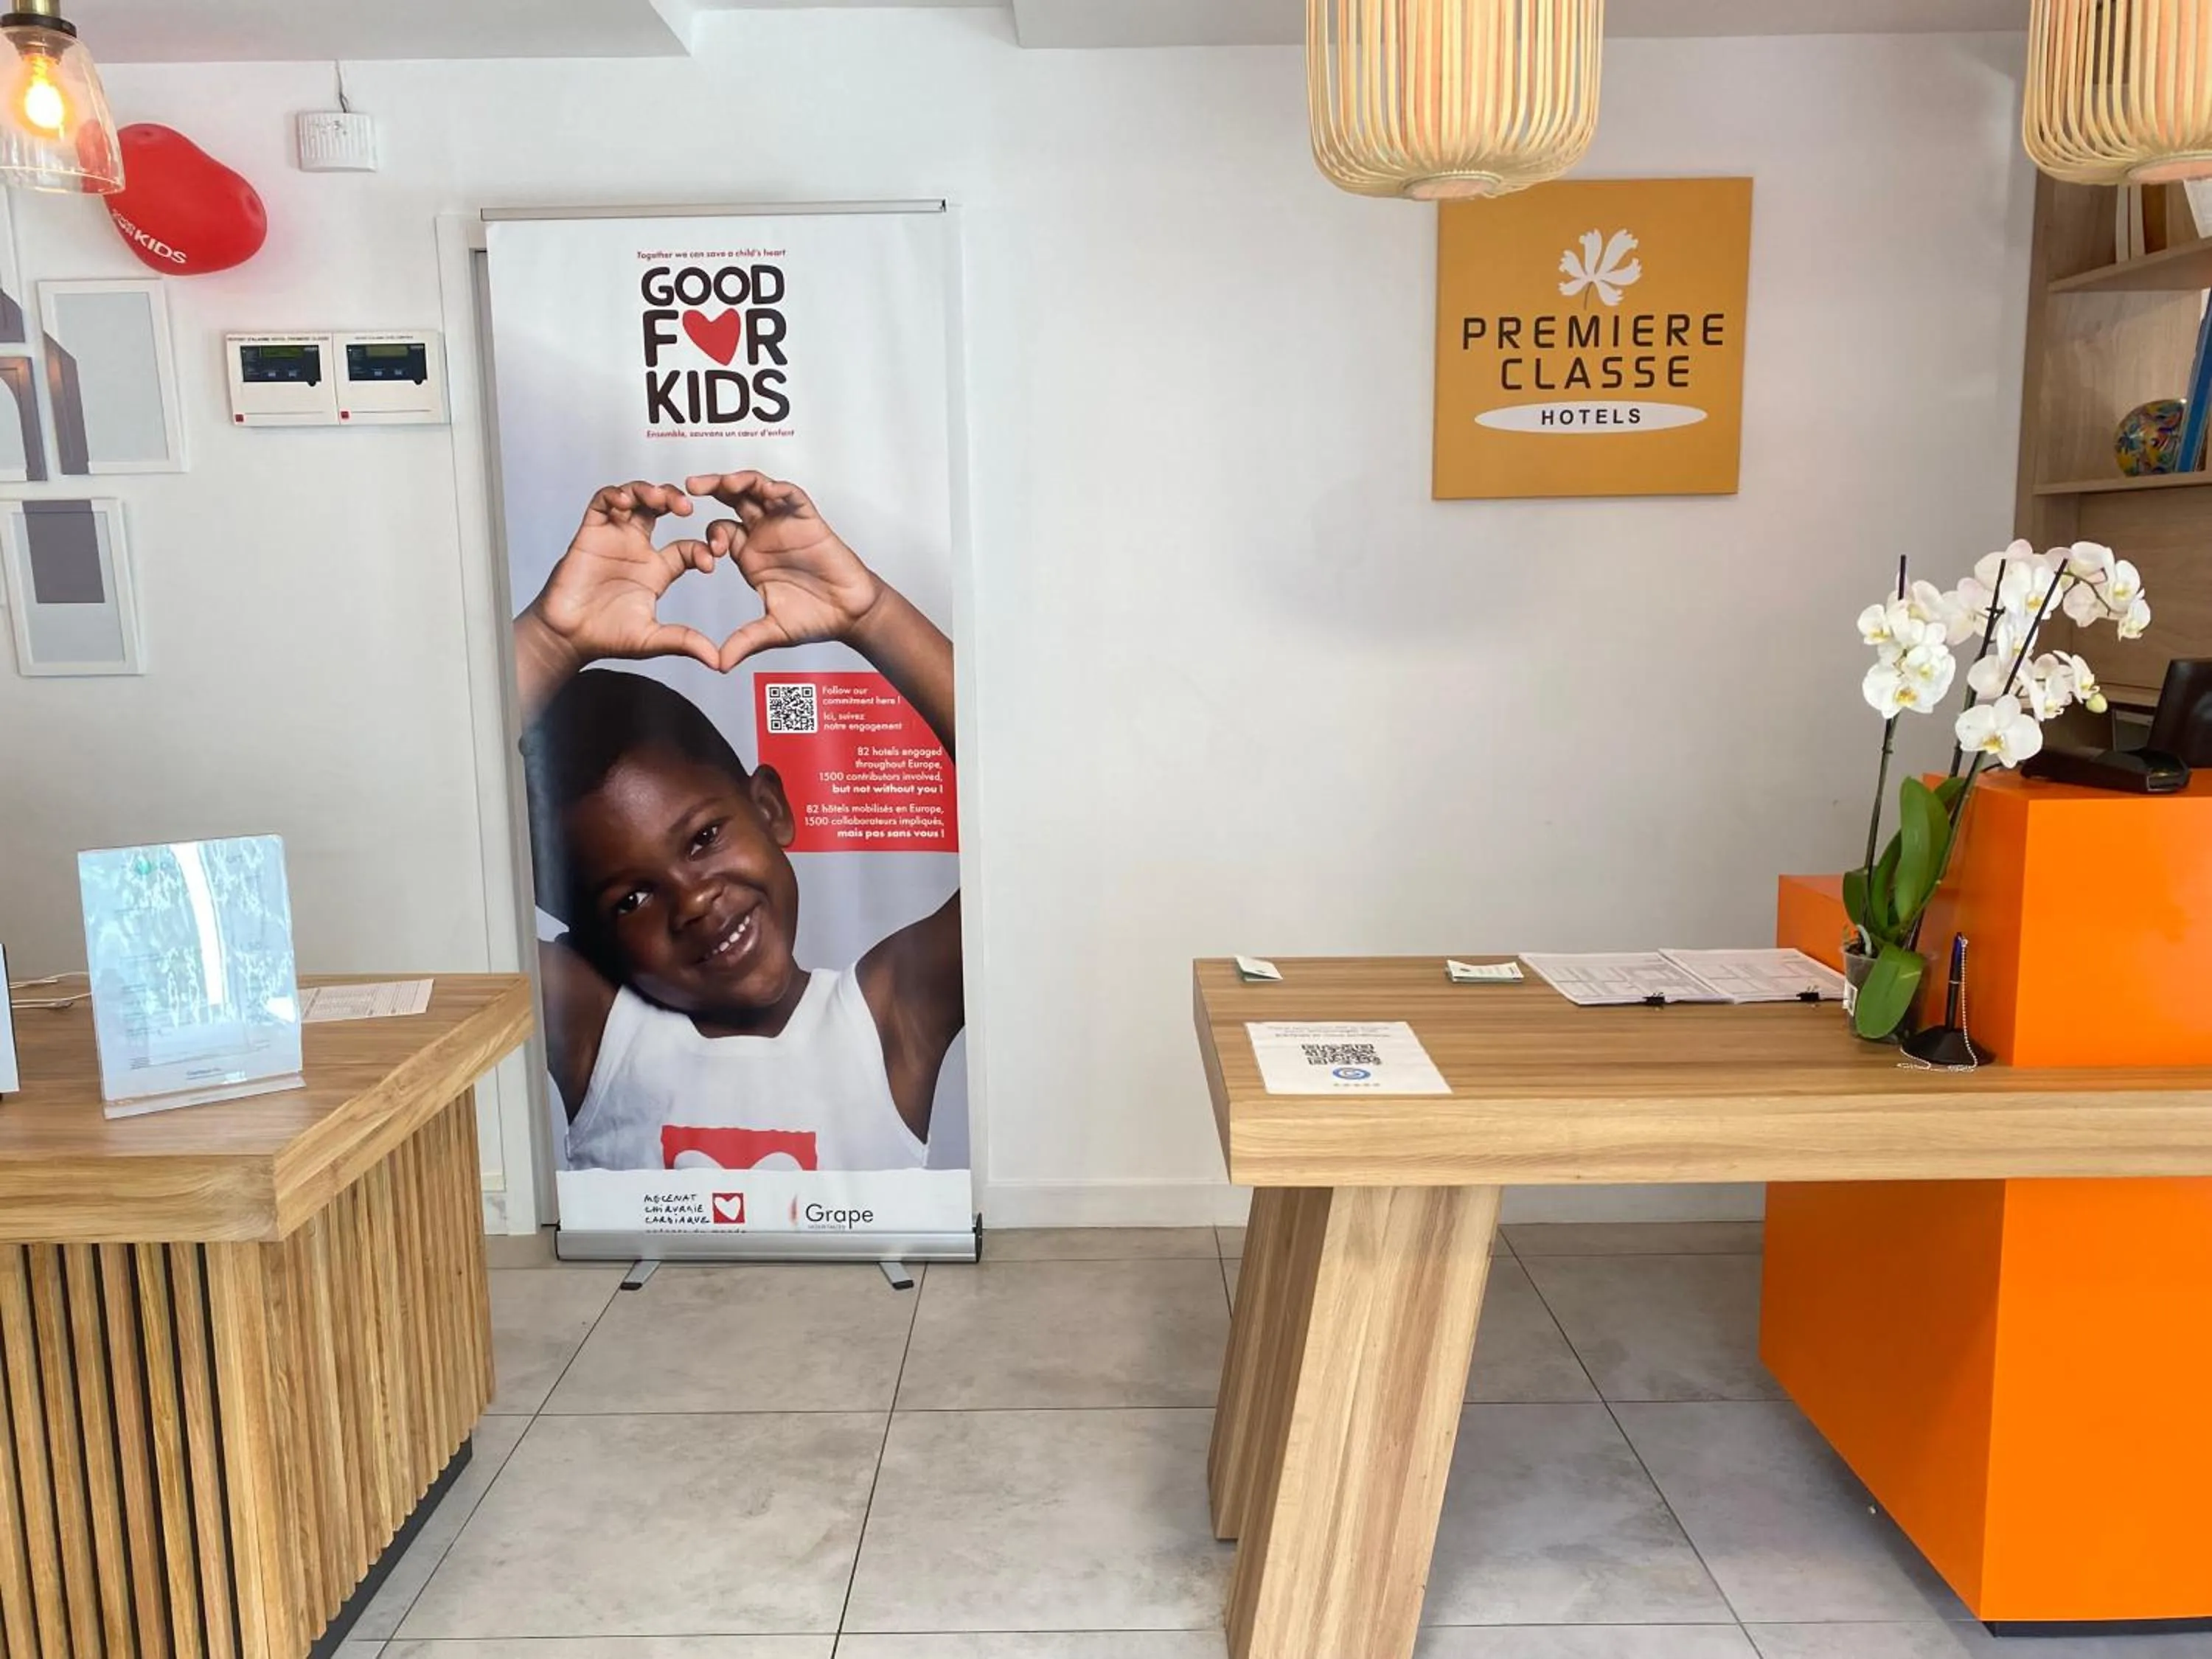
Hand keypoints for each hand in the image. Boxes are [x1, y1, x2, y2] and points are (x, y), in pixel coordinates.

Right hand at [526, 481, 722, 671]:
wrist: (568, 636)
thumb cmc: (608, 637)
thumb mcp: (653, 639)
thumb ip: (684, 642)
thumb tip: (718, 662)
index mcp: (658, 571)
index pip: (688, 547)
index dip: (702, 548)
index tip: (710, 560)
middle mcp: (638, 549)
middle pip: (661, 510)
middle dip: (676, 501)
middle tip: (687, 508)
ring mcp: (614, 539)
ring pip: (635, 499)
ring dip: (650, 491)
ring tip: (661, 499)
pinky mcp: (590, 533)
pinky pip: (603, 502)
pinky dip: (615, 494)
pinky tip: (626, 501)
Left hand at [686, 471, 885, 669]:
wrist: (851, 614)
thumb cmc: (815, 619)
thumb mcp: (771, 631)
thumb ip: (744, 642)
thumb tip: (719, 665)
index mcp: (750, 555)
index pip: (718, 530)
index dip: (709, 535)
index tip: (710, 553)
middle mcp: (764, 534)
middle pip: (731, 499)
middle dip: (711, 488)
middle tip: (689, 486)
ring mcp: (785, 524)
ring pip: (756, 490)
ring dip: (738, 481)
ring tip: (723, 483)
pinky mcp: (808, 519)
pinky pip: (790, 495)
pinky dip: (777, 489)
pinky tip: (765, 490)